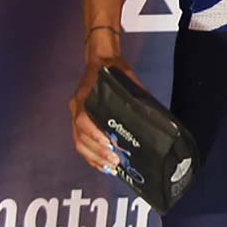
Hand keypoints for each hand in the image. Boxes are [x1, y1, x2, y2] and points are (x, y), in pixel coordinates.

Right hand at [68, 31, 140, 174]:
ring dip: (93, 157)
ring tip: (109, 166)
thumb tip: (151, 114)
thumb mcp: (126, 78)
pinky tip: (101, 163)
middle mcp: (76, 108)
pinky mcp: (79, 120)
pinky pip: (80, 141)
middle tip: (115, 161)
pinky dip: (90, 154)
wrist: (100, 59)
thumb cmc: (114, 68)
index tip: (108, 144)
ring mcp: (75, 115)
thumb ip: (135, 94)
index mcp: (84, 97)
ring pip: (79, 142)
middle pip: (80, 137)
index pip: (83, 120)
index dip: (94, 135)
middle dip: (97, 152)